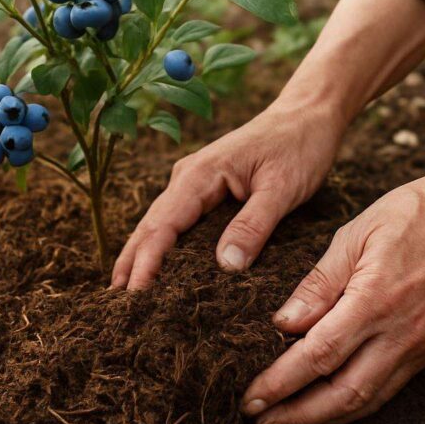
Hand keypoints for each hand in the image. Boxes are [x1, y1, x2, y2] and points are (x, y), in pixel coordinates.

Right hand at [110, 100, 344, 288]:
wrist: (308, 114)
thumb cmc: (299, 145)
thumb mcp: (283, 188)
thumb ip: (254, 225)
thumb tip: (226, 267)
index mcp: (200, 175)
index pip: (162, 226)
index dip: (146, 263)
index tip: (134, 296)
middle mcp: (188, 178)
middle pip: (150, 228)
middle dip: (131, 265)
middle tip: (116, 308)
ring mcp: (194, 184)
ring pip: (159, 226)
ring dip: (140, 258)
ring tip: (124, 296)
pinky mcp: (207, 192)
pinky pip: (177, 224)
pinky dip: (161, 247)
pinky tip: (157, 270)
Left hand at [242, 99, 424, 423]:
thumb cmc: (415, 213)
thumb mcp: (356, 233)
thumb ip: (319, 283)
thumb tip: (283, 324)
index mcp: (376, 300)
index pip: (318, 356)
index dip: (281, 383)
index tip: (251, 399)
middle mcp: (401, 333)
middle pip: (342, 394)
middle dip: (296, 415)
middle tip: (259, 423)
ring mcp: (421, 346)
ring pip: (367, 400)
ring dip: (324, 419)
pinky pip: (389, 389)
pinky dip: (355, 405)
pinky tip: (331, 408)